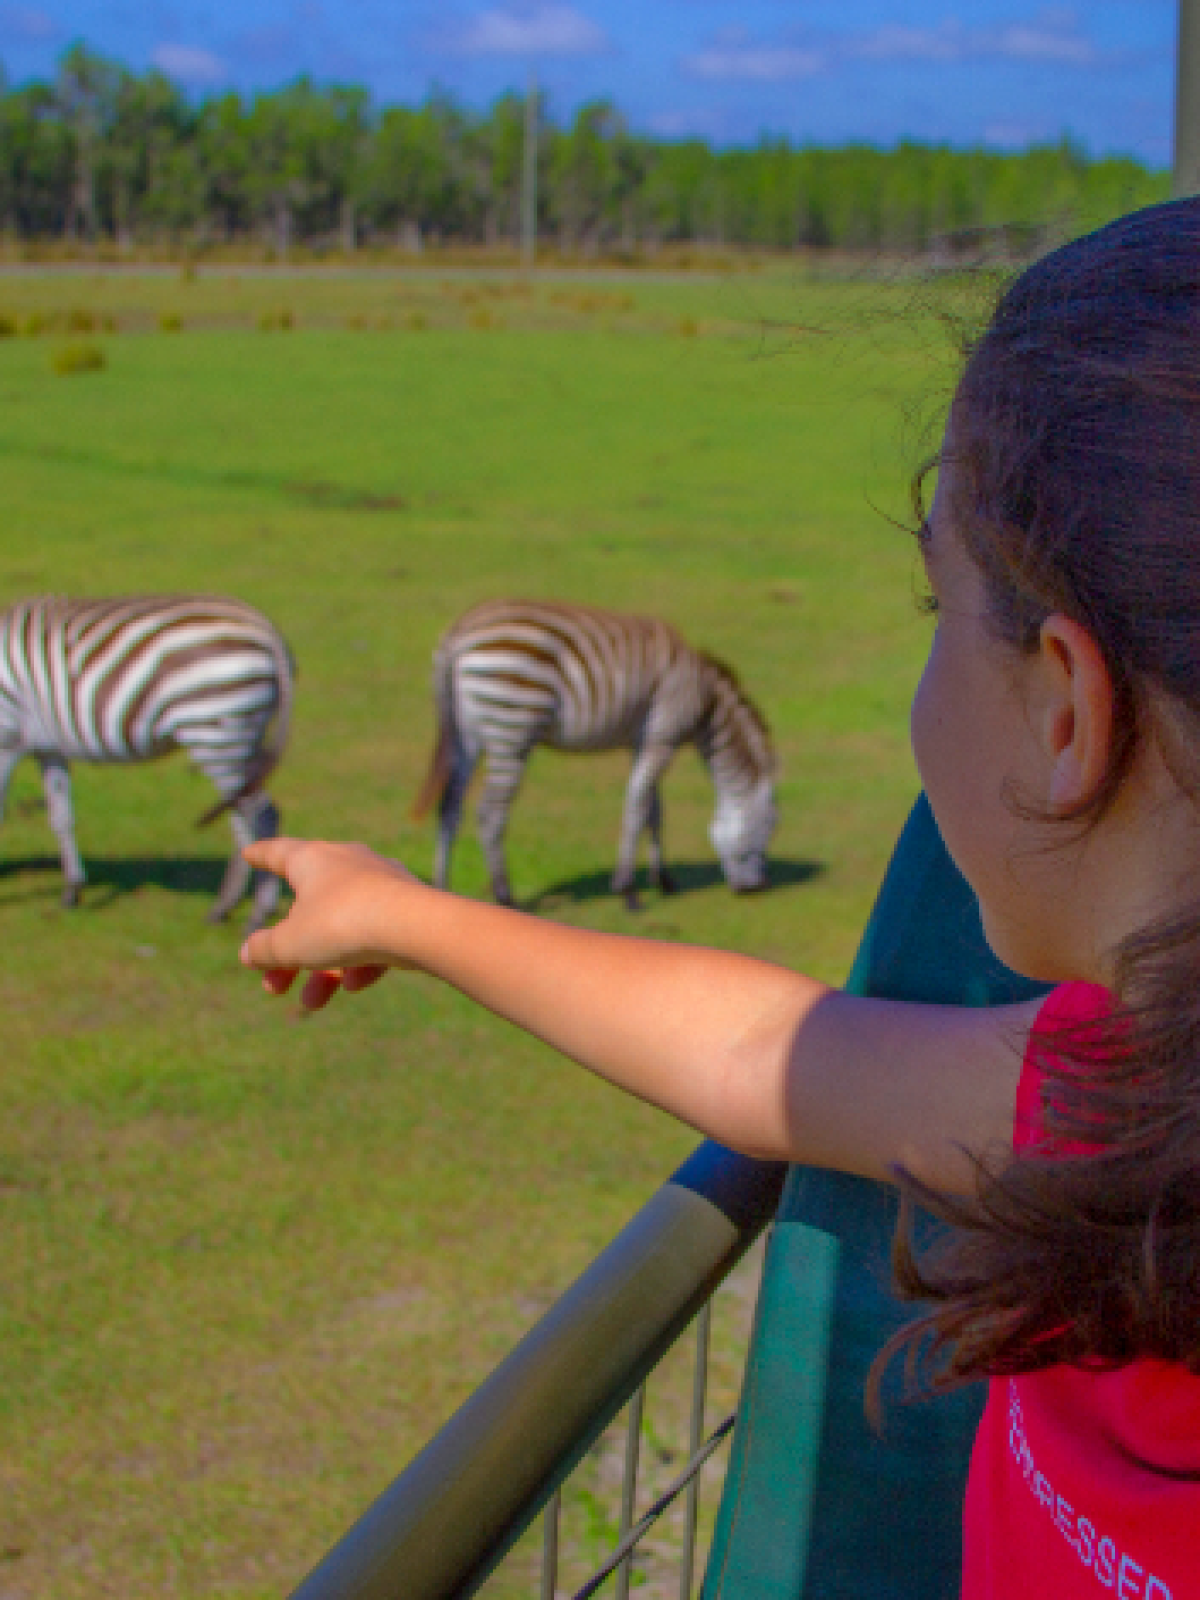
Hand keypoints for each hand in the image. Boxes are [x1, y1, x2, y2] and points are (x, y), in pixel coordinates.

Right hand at [239, 837, 423, 1012]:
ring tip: (313, 1003)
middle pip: (308, 912)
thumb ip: (265, 950)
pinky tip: (354, 985)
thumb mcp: (290, 944)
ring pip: (342, 930)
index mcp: (313, 860)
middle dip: (289, 954)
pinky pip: (375, 937)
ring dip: (324, 969)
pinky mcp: (407, 907)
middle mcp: (347, 863)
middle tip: (272, 987)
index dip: (261, 856)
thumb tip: (248, 953)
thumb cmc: (342, 924)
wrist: (415, 925)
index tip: (248, 854)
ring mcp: (380, 884)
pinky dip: (361, 962)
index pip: (279, 853)